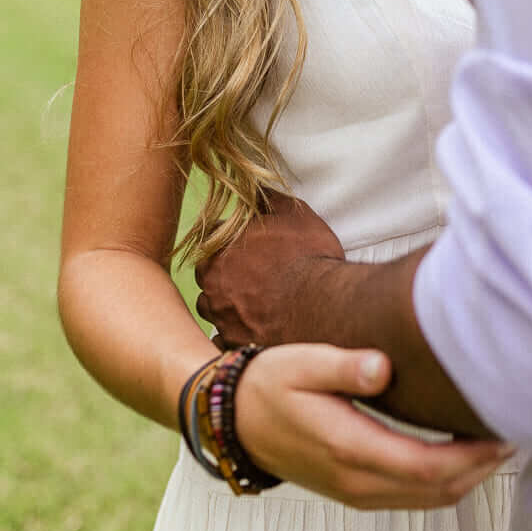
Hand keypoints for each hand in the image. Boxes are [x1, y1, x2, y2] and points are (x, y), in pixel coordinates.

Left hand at [196, 191, 343, 347]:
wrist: (324, 304)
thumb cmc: (308, 255)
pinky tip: (252, 331)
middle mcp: (213, 284)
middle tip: (250, 276)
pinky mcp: (235, 343)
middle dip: (223, 274)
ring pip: (212, 309)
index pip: (213, 239)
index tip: (250, 247)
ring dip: (226, 305)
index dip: (232, 241)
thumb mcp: (293, 214)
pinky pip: (222, 342)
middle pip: (207, 275)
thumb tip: (256, 187)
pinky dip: (233, 337)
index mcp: (220, 249)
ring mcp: (221, 316)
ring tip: (252, 305)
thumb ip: (268, 198)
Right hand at [235, 343, 512, 509]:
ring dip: (469, 477)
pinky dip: (446, 482)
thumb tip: (384, 366)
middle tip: (518, 432)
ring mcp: (357, 493)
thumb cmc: (270, 386)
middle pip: (438, 491)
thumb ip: (345, 365)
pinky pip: (413, 497)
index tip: (505, 431)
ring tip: (498, 440)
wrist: (235, 421)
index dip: (473, 456)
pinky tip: (462, 453)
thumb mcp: (302, 363)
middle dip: (482, 467)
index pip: (427, 467)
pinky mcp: (357, 492)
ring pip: (430, 500)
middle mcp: (357, 483)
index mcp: (349, 450)